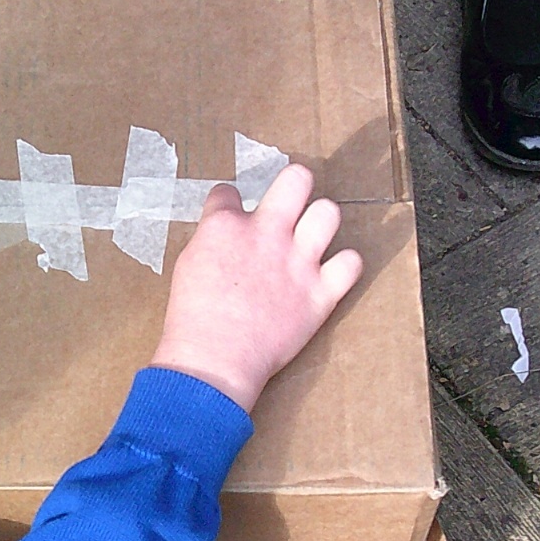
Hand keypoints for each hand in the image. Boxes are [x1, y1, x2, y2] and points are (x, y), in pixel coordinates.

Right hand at [149, 163, 362, 411]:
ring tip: (311, 238)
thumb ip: (211, 241)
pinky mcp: (320, 293)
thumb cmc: (192, 320)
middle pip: (296, 179)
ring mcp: (298, 262)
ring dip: (320, 222)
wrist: (214, 361)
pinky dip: (345, 266)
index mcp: (225, 226)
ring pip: (329, 213)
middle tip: (290, 201)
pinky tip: (331, 272)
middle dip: (295, 184)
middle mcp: (266, 234)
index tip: (231, 215)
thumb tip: (223, 234)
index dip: (229, 202)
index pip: (229, 192)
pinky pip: (352, 263)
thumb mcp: (187, 266)